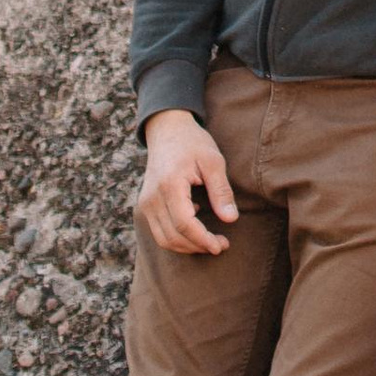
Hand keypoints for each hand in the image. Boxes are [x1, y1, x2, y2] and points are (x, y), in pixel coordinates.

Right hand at [136, 108, 239, 255]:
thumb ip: (221, 191)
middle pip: (173, 236)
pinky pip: (158, 231)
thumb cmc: (192, 143)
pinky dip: (177, 237)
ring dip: (187, 246)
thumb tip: (230, 219)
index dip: (203, 240)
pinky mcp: (145, 205)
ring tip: (209, 241)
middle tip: (221, 245)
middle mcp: (152, 197)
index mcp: (169, 185)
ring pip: (163, 239)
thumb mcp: (213, 161)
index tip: (221, 245)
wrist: (167, 130)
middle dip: (198, 246)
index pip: (184, 224)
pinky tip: (194, 225)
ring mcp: (146, 202)